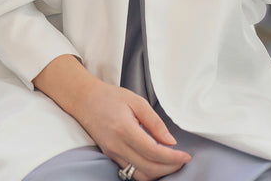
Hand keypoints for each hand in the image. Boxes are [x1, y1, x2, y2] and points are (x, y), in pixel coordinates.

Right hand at [74, 78, 191, 179]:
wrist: (85, 100)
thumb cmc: (111, 97)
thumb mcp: (136, 101)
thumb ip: (154, 121)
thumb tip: (170, 141)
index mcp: (124, 129)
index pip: (153, 151)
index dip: (172, 157)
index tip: (186, 156)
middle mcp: (117, 145)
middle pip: (149, 168)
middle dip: (169, 168)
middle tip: (182, 160)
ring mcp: (112, 153)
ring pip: (140, 175)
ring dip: (158, 173)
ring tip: (171, 163)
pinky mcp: (110, 156)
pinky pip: (131, 172)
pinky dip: (146, 172)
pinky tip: (155, 163)